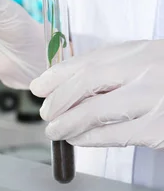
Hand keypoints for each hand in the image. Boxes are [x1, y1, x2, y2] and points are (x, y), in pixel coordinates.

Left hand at [29, 40, 163, 148]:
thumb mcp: (150, 61)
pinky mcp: (159, 129)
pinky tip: (77, 139)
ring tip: (54, 129)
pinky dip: (89, 139)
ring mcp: (154, 99)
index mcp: (143, 50)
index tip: (38, 85)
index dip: (57, 74)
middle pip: (86, 82)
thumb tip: (69, 82)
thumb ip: (118, 67)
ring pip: (94, 111)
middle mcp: (147, 70)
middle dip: (58, 98)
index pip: (89, 60)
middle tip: (44, 111)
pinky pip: (113, 135)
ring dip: (67, 122)